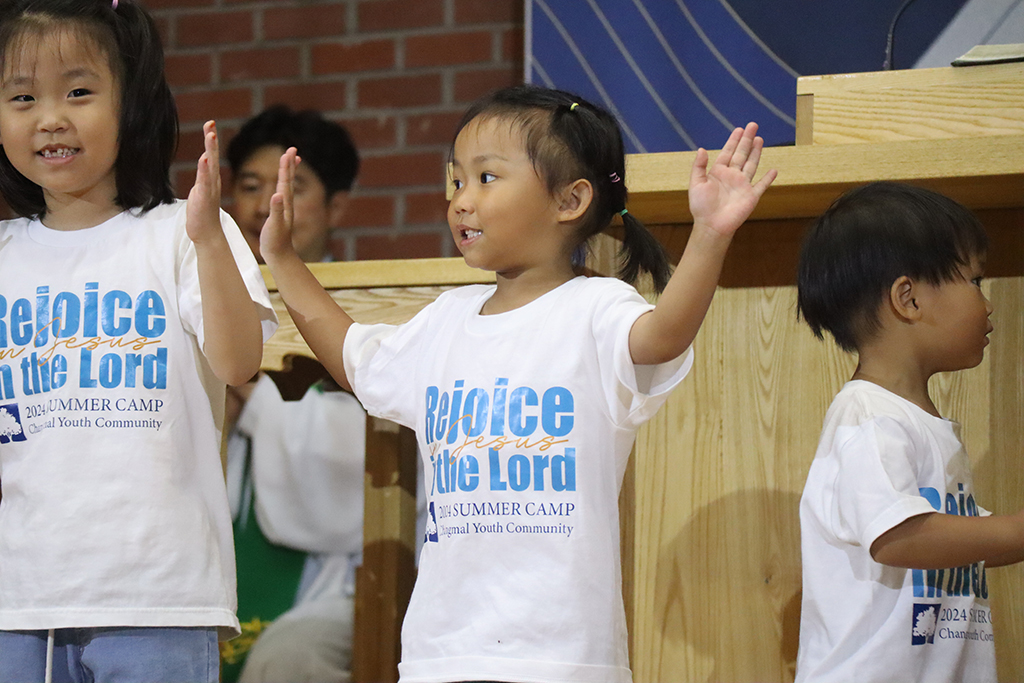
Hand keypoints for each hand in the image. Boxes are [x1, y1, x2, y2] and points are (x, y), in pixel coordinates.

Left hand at [186, 120, 223, 244]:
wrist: (208, 235)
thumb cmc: (202, 215)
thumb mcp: (200, 192)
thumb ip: (202, 178)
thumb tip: (204, 164)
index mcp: (210, 180)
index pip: (210, 156)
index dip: (210, 141)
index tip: (209, 125)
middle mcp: (212, 182)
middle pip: (212, 156)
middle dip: (211, 140)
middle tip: (210, 123)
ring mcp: (209, 189)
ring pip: (210, 165)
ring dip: (211, 149)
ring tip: (211, 134)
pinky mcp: (204, 198)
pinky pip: (205, 181)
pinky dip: (205, 169)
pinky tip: (205, 158)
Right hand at [258, 147, 299, 261]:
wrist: (280, 256)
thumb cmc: (275, 242)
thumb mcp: (274, 225)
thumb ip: (275, 210)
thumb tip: (277, 194)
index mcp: (284, 204)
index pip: (285, 180)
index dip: (286, 165)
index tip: (289, 150)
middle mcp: (286, 204)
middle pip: (287, 180)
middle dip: (289, 164)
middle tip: (292, 149)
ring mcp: (283, 209)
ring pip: (286, 186)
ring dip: (287, 173)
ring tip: (291, 161)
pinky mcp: (280, 214)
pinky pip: (281, 195)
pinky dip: (282, 186)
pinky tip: (281, 184)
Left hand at [688, 122, 776, 237]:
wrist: (711, 225)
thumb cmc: (701, 206)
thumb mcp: (696, 184)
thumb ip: (699, 166)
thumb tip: (701, 149)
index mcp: (719, 172)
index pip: (728, 152)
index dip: (733, 140)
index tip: (739, 129)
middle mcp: (732, 176)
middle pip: (742, 154)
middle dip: (747, 140)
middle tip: (753, 125)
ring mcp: (742, 185)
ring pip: (751, 164)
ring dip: (756, 152)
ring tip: (760, 139)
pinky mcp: (751, 196)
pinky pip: (761, 185)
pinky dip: (768, 178)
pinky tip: (773, 170)